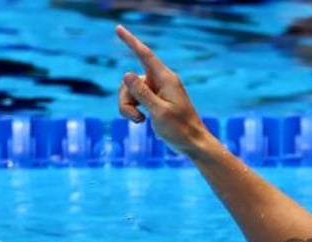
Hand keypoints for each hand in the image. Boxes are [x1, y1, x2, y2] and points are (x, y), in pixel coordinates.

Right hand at [115, 24, 209, 158]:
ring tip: (139, 121)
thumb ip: (142, 93)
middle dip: (126, 98)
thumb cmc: (180, 129)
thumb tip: (126, 73)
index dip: (130, 41)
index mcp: (166, 79)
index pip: (145, 55)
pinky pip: (135, 99)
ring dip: (128, 107)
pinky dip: (133, 110)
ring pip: (130, 91)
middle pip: (130, 80)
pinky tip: (142, 121)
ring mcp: (157, 91)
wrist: (193, 144)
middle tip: (135, 116)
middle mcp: (161, 81)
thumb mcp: (159, 111)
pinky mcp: (154, 100)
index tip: (118, 28)